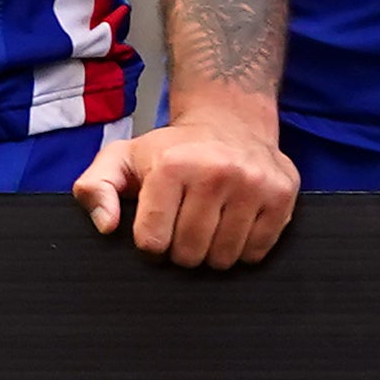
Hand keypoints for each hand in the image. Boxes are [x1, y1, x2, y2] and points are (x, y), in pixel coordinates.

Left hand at [76, 104, 297, 268]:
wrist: (230, 121)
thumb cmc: (172, 148)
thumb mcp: (122, 158)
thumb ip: (96, 187)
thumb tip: (106, 225)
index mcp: (172, 165)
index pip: (153, 240)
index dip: (150, 245)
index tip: (154, 231)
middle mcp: (216, 172)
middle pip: (190, 254)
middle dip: (181, 251)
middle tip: (182, 230)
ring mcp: (254, 184)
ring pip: (224, 258)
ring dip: (211, 253)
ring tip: (207, 227)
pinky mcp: (282, 195)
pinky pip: (256, 252)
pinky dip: (242, 250)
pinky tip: (233, 225)